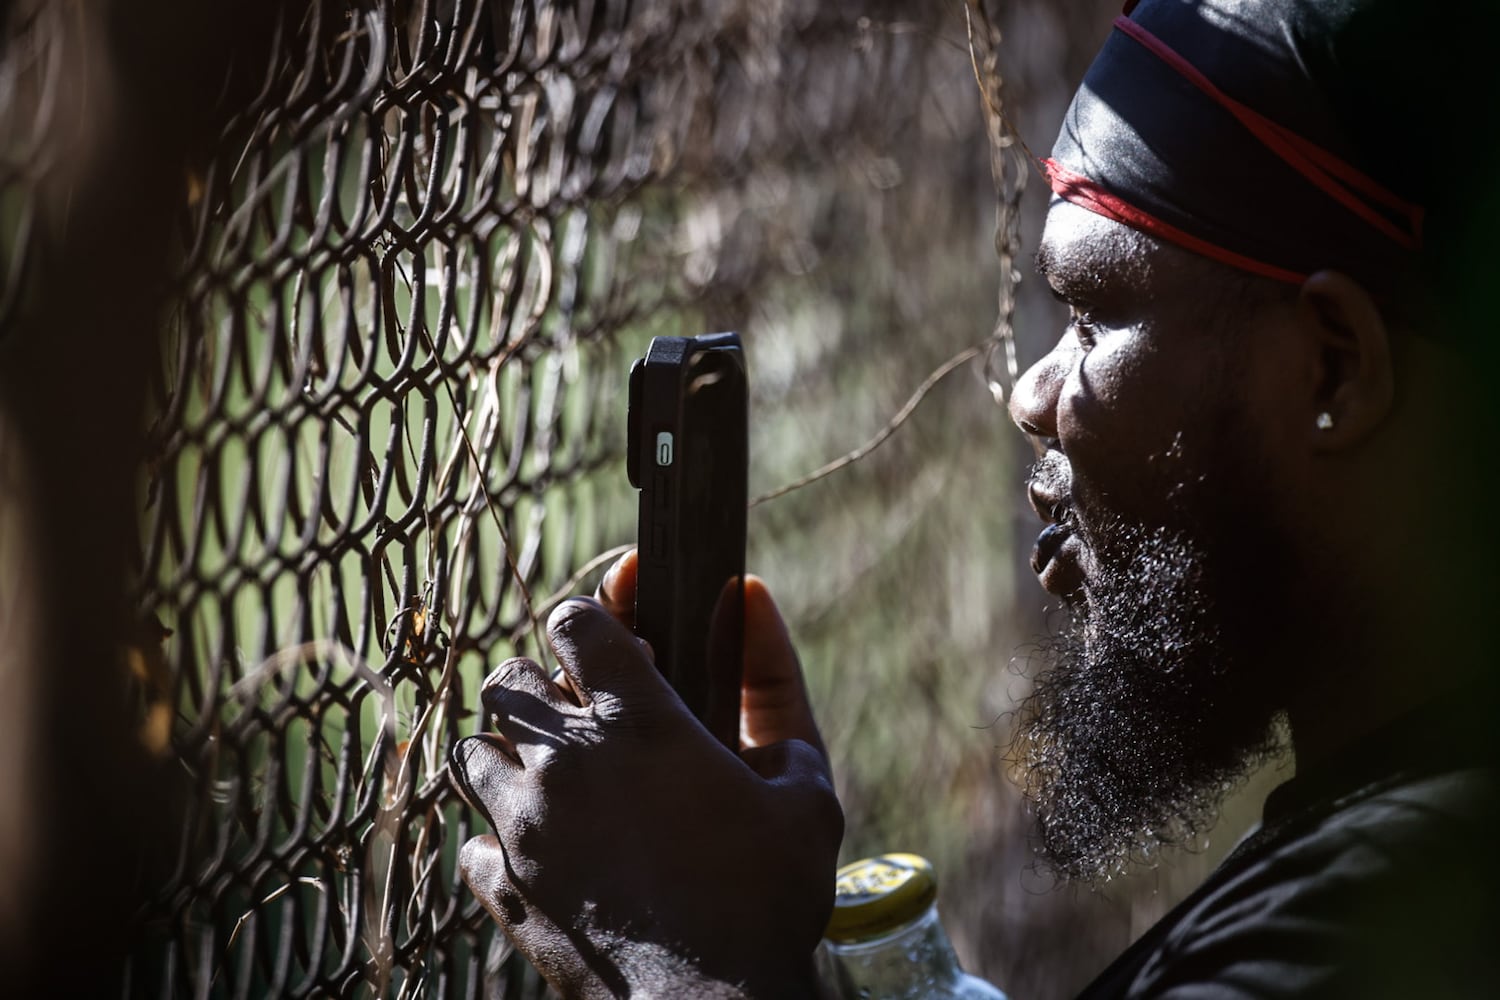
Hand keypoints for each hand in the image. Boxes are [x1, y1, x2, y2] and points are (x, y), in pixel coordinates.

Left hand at [451, 552, 842, 997]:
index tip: (605, 646)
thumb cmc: (769, 901)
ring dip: (505, 755)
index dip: (586, 621)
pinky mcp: (506, 890)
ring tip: (548, 780)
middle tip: (577, 716)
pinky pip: (473, 847)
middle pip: (505, 679)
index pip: (574, 621)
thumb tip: (759, 637)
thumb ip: (782, 718)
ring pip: (470, 753)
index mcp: (641, 723)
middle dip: (538, 686)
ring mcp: (526, 827)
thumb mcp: (806, 802)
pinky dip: (498, 845)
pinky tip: (541, 858)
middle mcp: (568, 763)